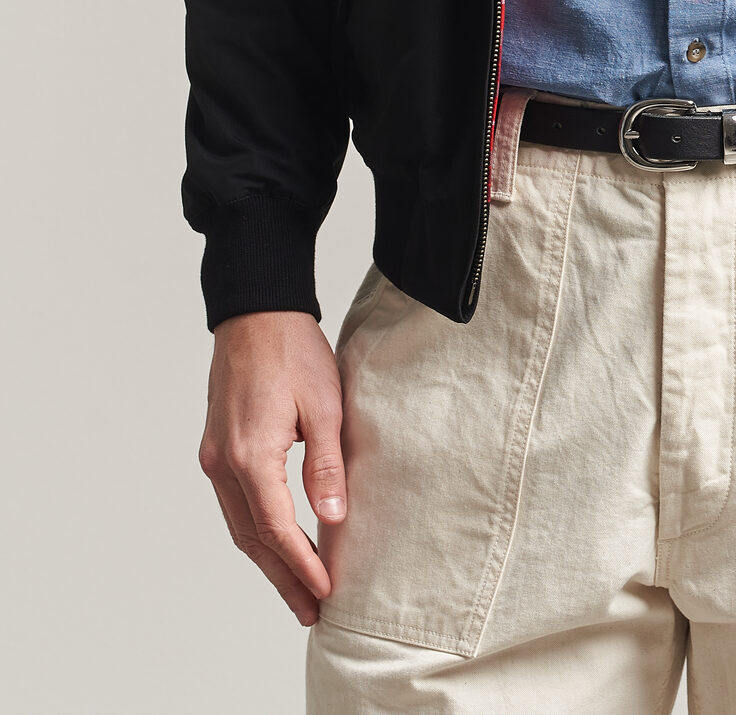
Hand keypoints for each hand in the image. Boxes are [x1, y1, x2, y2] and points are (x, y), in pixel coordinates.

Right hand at [198, 311, 346, 625]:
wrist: (256, 312)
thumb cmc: (293, 351)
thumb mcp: (323, 405)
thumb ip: (325, 465)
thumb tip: (334, 518)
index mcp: (249, 454)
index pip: (276, 528)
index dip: (301, 564)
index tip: (326, 591)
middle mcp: (223, 463)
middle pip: (252, 538)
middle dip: (282, 577)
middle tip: (311, 611)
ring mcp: (214, 456)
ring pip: (239, 524)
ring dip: (267, 559)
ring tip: (298, 589)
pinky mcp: (216, 447)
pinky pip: (234, 503)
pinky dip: (255, 531)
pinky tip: (275, 543)